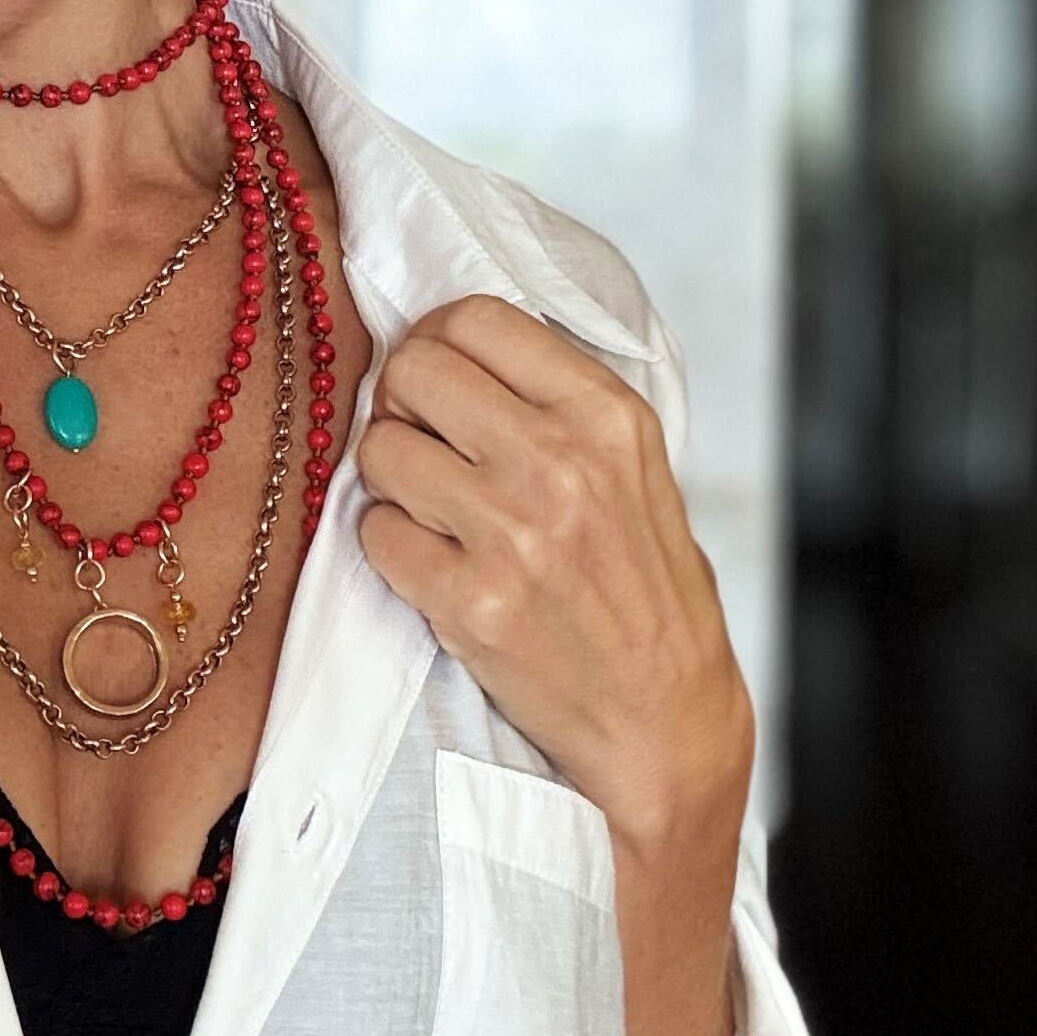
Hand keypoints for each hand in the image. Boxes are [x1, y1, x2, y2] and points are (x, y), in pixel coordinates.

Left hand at [354, 293, 753, 846]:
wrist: (662, 717)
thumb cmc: (641, 587)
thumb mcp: (632, 466)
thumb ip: (552, 398)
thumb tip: (449, 340)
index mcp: (606, 414)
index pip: (475, 318)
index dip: (437, 343)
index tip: (438, 381)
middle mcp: (561, 462)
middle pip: (412, 370)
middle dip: (402, 404)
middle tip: (424, 444)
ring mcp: (514, 534)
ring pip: (379, 448)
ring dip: (389, 478)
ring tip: (434, 511)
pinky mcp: (471, 602)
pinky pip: (374, 532)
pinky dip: (390, 546)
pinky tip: (434, 565)